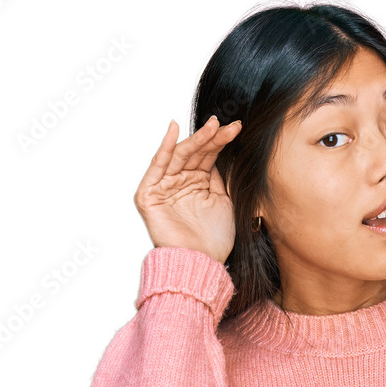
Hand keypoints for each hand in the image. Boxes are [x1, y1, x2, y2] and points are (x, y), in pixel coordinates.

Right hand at [133, 116, 242, 262]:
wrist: (201, 262)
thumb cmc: (214, 240)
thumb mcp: (225, 201)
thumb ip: (222, 176)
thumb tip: (223, 152)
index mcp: (198, 184)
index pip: (208, 156)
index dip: (220, 142)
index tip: (236, 129)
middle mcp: (181, 183)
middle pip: (195, 153)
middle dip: (210, 138)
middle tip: (224, 124)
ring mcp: (164, 187)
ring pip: (180, 156)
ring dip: (195, 140)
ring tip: (211, 126)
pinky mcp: (149, 194)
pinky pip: (158, 166)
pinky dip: (165, 147)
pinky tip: (174, 130)